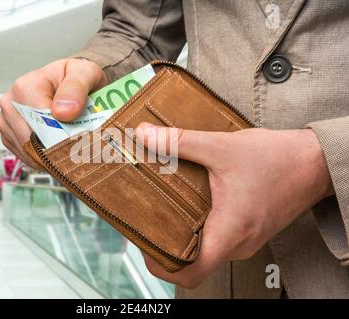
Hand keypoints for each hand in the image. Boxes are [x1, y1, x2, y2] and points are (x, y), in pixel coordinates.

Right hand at [0, 58, 107, 168]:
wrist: (72, 84)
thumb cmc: (77, 78)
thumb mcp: (85, 73)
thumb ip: (76, 89)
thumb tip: (62, 112)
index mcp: (25, 86)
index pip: (40, 123)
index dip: (61, 136)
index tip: (80, 140)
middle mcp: (11, 103)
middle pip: (31, 140)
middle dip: (56, 148)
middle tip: (79, 147)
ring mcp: (7, 121)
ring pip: (28, 152)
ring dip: (50, 156)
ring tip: (70, 147)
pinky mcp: (9, 136)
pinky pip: (24, 156)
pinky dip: (42, 159)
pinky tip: (56, 151)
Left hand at [135, 123, 332, 288]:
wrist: (313, 162)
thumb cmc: (276, 159)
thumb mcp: (221, 147)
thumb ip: (179, 142)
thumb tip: (143, 135)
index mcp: (230, 232)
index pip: (191, 273)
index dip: (162, 266)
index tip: (145, 246)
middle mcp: (238, 244)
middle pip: (193, 261)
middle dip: (166, 244)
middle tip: (146, 219)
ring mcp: (245, 240)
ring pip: (206, 248)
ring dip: (184, 233)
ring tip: (165, 208)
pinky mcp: (249, 231)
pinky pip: (219, 237)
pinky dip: (201, 226)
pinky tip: (191, 203)